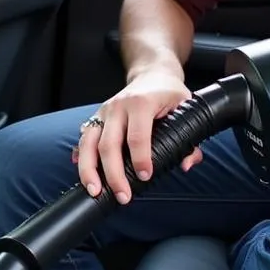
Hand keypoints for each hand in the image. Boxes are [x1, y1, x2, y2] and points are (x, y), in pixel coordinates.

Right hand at [73, 71, 200, 203]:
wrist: (152, 73)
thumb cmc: (169, 93)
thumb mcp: (186, 108)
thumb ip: (189, 138)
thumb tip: (186, 164)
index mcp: (141, 104)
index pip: (138, 136)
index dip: (140, 159)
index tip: (145, 177)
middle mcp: (119, 107)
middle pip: (109, 144)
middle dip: (113, 174)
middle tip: (122, 196)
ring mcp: (104, 111)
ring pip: (88, 142)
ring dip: (89, 169)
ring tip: (94, 191)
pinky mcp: (96, 116)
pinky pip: (83, 139)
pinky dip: (80, 157)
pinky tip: (83, 174)